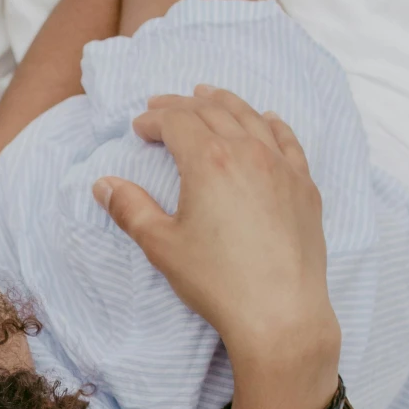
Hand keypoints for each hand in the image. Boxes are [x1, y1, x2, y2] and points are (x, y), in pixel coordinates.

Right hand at [93, 86, 339, 369]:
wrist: (279, 312)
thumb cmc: (217, 282)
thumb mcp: (162, 246)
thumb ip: (131, 209)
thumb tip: (104, 185)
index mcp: (208, 161)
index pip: (177, 122)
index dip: (154, 119)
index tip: (139, 127)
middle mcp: (248, 151)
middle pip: (214, 111)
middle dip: (184, 105)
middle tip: (163, 106)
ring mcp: (282, 165)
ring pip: (252, 117)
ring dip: (226, 102)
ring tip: (209, 96)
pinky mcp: (304, 185)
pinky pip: (287, 140)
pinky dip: (271, 123)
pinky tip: (266, 119)